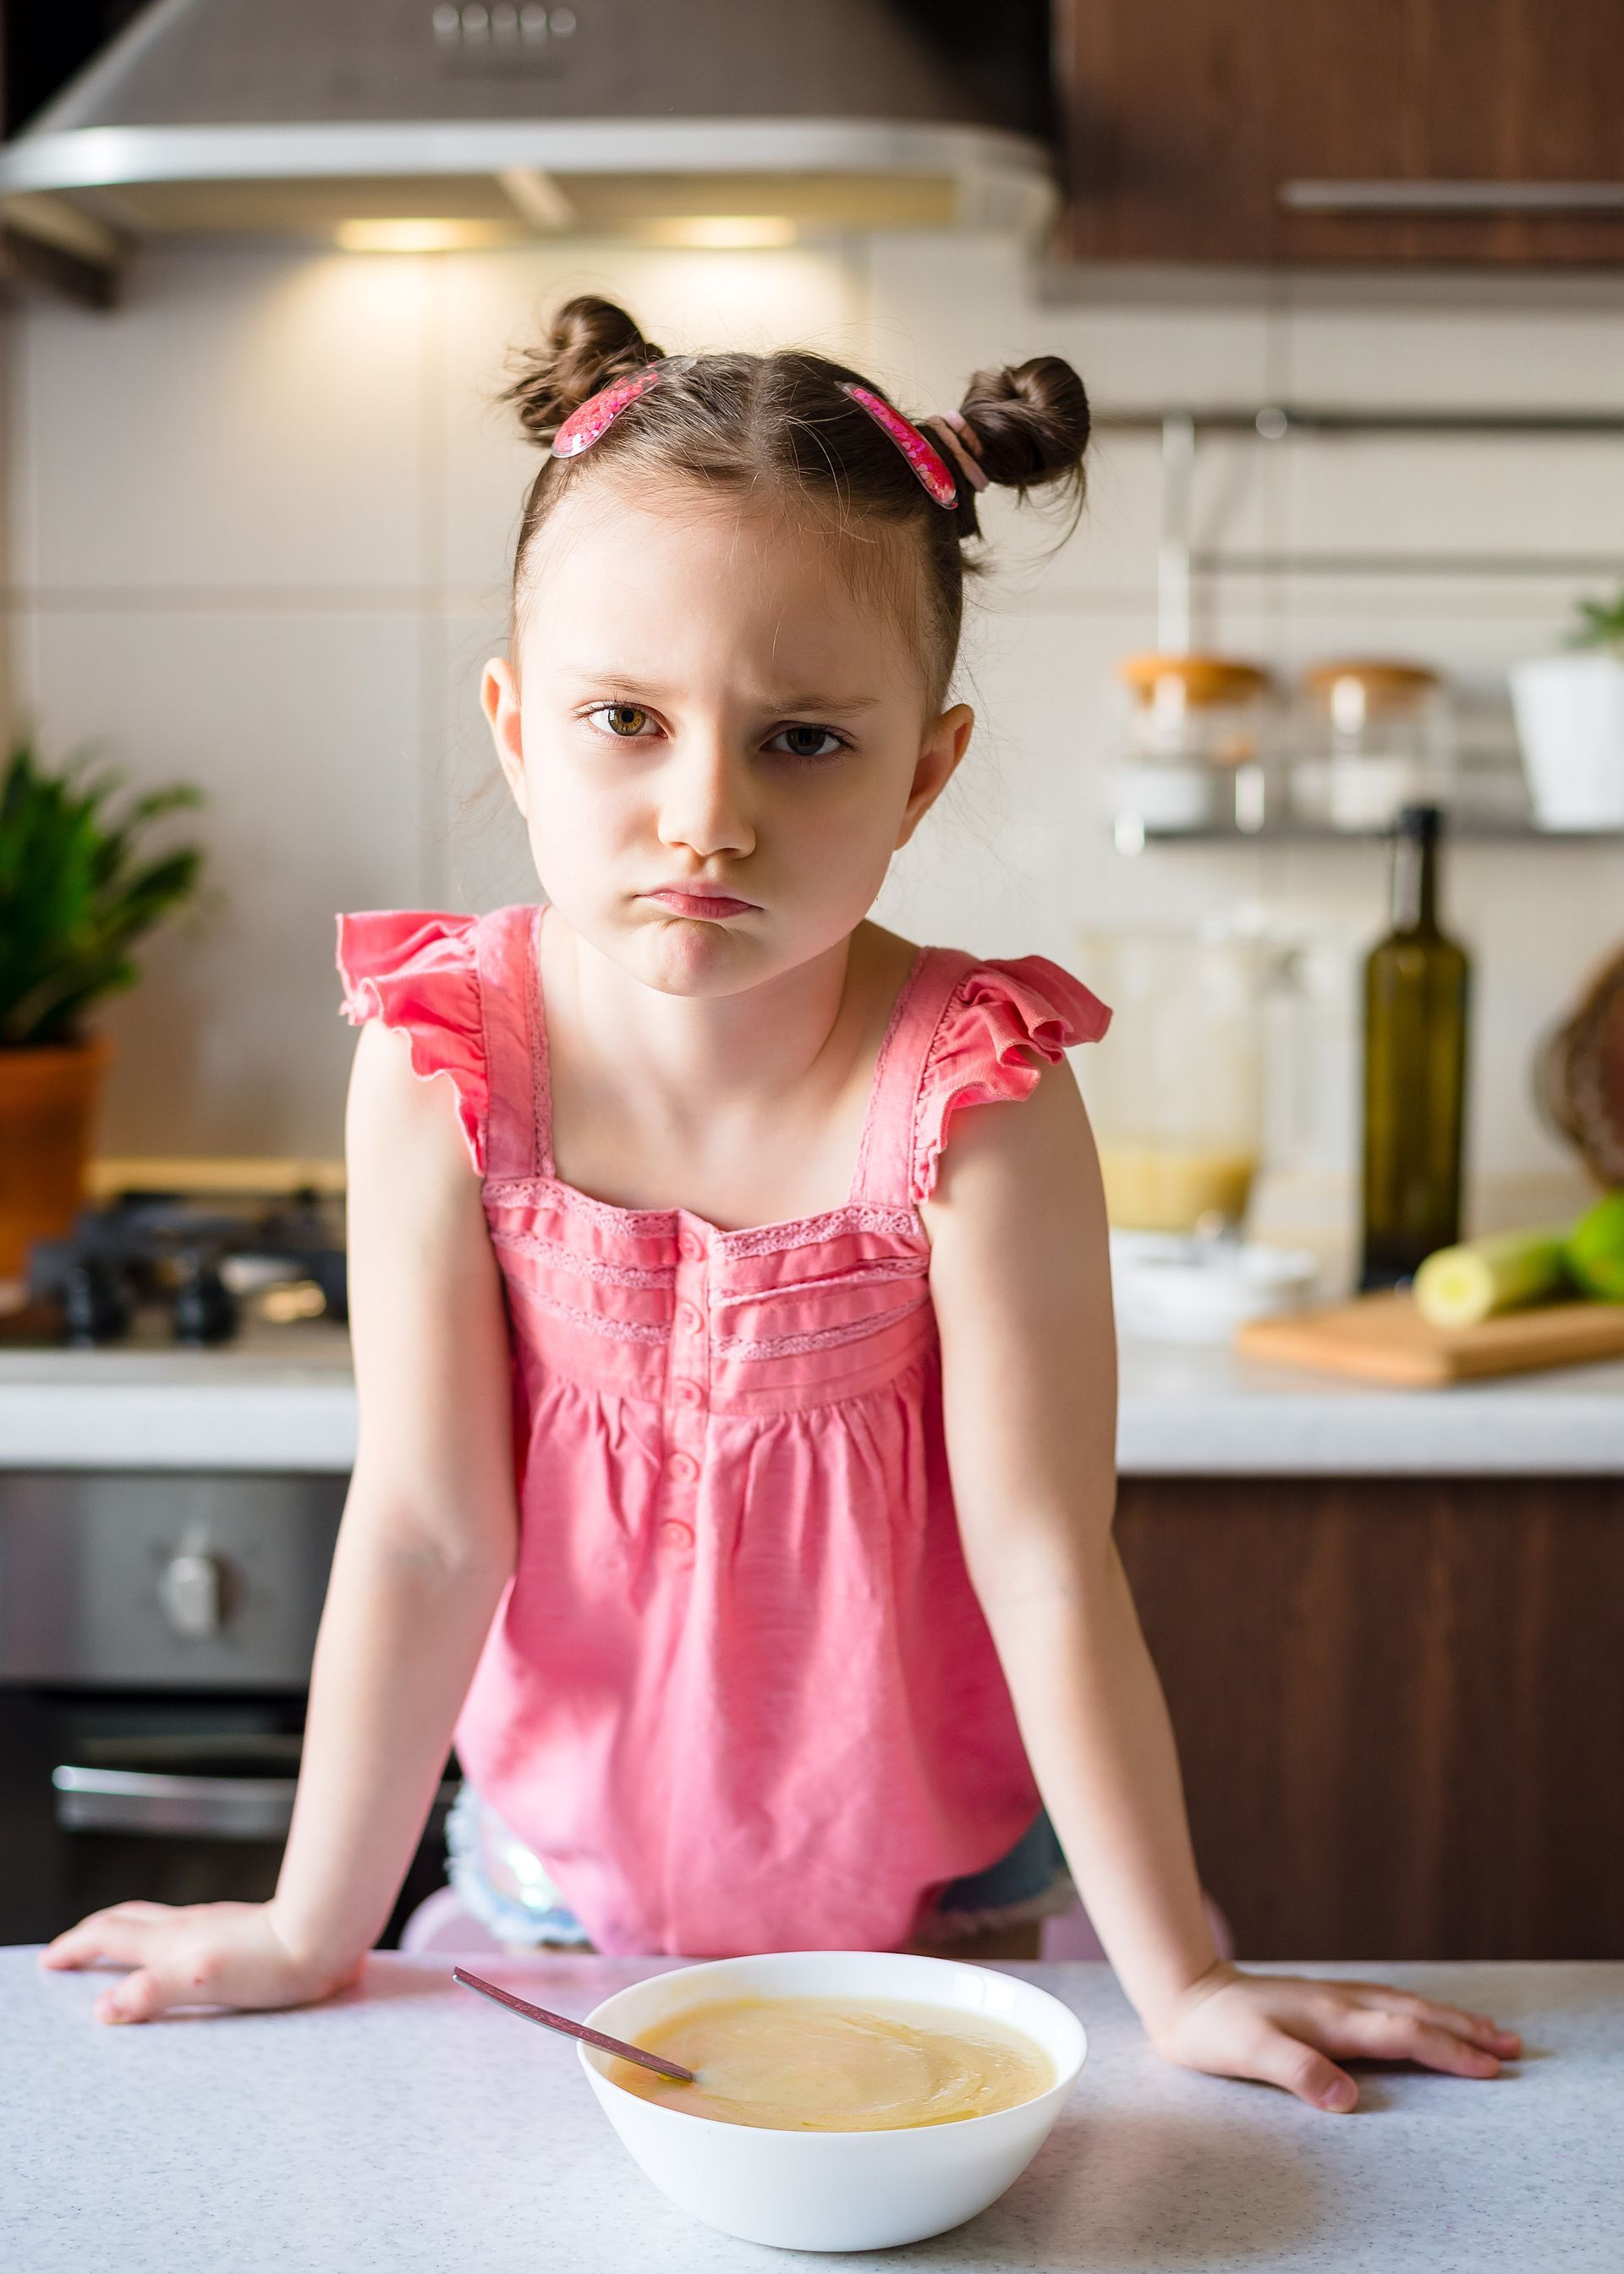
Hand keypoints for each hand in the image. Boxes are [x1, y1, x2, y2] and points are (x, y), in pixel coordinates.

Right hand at [39, 1900, 361, 2024]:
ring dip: (124, 1929)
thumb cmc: (271, 1963)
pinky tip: (176, 1947)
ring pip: (154, 1919)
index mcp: (170, 1941)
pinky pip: (182, 1927)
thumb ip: (150, 1993)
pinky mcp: (237, 1929)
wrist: (325, 1937)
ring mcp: (212, 1923)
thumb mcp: (201, 1982)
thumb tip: (102, 2008)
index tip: (50, 1959)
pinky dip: (160, 1935)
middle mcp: (186, 1926)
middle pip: (126, 1919)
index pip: (108, 1936)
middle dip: (91, 1933)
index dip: (75, 1947)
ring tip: (114, 1944)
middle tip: (69, 1948)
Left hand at [1149, 1961, 1521, 2111]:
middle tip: (1512, 2045)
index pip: (1405, 2034)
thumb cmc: (1215, 2030)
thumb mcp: (1250, 2054)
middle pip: (1416, 2014)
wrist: (1185, 1992)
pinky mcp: (1322, 2002)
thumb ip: (1298, 2072)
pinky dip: (1417, 2012)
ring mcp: (1333, 1999)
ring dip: (1448, 2017)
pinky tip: (1421, 2017)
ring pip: (1404, 2005)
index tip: (1492, 2067)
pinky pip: (1386, 2005)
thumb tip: (1347, 2098)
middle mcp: (1340, 2004)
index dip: (1449, 2051)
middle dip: (1466, 2030)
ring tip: (1486, 2028)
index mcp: (1333, 2019)